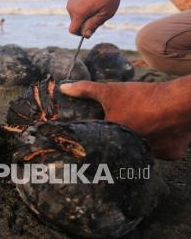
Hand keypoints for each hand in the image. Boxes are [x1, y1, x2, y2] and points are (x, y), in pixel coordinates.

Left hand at [60, 81, 190, 159]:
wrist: (179, 102)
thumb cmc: (141, 98)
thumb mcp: (110, 91)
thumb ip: (86, 90)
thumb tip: (63, 87)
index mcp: (114, 141)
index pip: (100, 144)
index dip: (97, 140)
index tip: (96, 136)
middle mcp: (131, 152)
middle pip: (121, 149)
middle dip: (118, 141)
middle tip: (123, 128)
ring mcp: (152, 155)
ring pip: (142, 150)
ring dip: (140, 142)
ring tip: (140, 129)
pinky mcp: (170, 154)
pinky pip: (162, 150)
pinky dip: (161, 142)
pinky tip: (160, 131)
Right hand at [66, 0, 124, 37]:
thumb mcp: (105, 14)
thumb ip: (94, 26)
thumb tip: (85, 36)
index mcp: (78, 13)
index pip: (73, 30)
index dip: (81, 33)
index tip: (91, 29)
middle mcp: (71, 8)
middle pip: (75, 24)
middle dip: (86, 24)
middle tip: (100, 15)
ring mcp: (71, 2)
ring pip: (76, 18)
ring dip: (85, 17)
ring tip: (97, 8)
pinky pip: (76, 11)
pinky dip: (84, 11)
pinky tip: (93, 4)